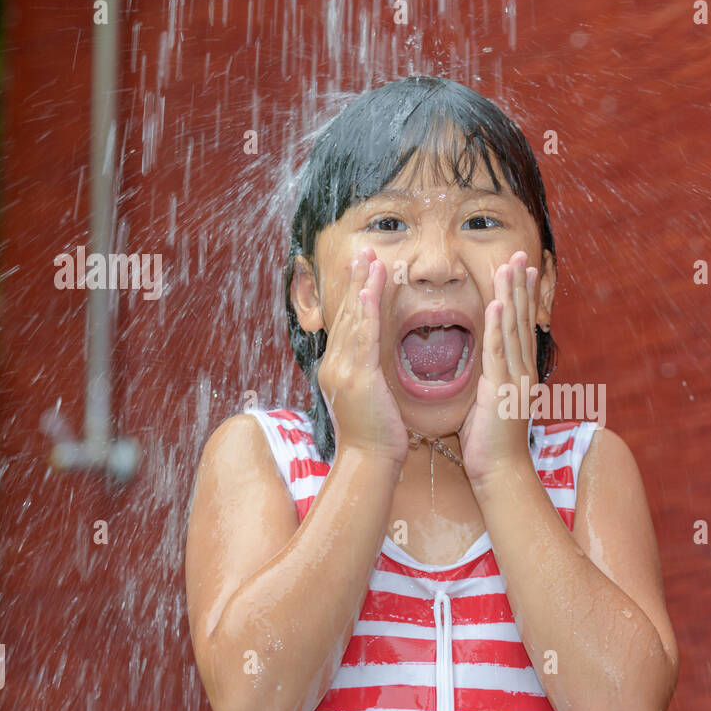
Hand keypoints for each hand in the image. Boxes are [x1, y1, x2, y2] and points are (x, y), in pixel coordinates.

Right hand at [317, 247, 408, 462]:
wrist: (369, 461)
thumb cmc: (375, 434)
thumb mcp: (368, 397)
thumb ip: (368, 373)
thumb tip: (372, 360)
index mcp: (338, 367)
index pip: (347, 323)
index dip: (354, 293)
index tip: (362, 267)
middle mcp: (335, 364)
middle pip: (347, 314)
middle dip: (355, 280)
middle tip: (364, 250)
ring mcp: (343, 370)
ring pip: (353, 320)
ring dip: (362, 286)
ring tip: (370, 259)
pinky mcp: (358, 378)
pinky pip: (363, 338)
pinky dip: (366, 312)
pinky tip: (370, 291)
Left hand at [459, 249, 539, 485]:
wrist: (501, 472)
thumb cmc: (491, 443)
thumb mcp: (492, 403)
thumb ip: (491, 380)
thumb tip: (484, 367)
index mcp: (520, 372)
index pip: (522, 326)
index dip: (522, 296)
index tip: (522, 269)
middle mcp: (523, 371)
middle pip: (522, 320)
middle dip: (520, 285)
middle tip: (521, 254)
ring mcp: (515, 379)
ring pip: (512, 329)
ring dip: (510, 296)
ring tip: (509, 267)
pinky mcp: (501, 390)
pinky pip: (498, 352)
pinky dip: (497, 326)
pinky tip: (496, 305)